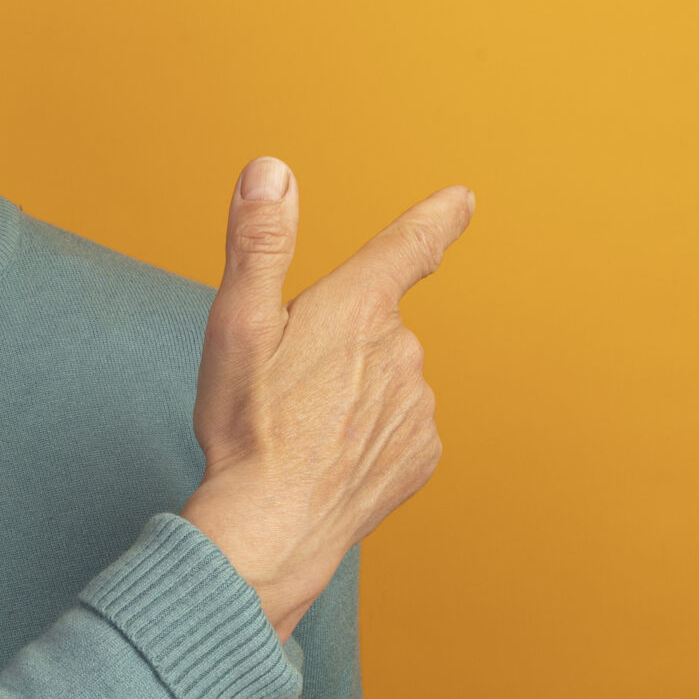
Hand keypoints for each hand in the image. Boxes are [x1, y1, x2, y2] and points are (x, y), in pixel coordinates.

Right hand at [180, 158, 474, 637]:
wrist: (273, 528)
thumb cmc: (248, 427)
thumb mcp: (236, 323)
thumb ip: (258, 241)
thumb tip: (270, 170)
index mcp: (359, 306)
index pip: (410, 244)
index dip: (436, 218)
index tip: (462, 201)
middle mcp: (403, 349)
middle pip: (376, 326)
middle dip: (339, 344)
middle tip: (286, 385)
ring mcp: (418, 405)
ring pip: (386, 380)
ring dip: (352, 393)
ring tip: (302, 429)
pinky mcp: (422, 455)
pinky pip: (398, 429)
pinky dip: (368, 436)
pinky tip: (330, 458)